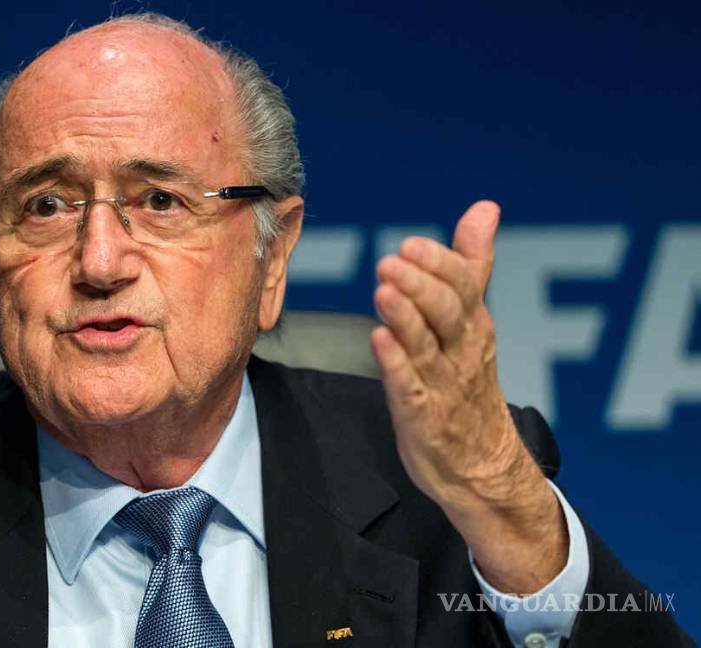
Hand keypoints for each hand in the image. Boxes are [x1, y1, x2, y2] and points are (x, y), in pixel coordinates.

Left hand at [370, 200, 566, 593]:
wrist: (481, 465)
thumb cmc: (469, 384)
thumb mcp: (475, 321)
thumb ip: (473, 265)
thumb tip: (484, 208)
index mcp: (474, 325)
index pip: (464, 286)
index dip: (439, 264)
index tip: (412, 244)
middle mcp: (462, 351)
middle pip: (447, 312)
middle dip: (421, 285)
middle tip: (392, 261)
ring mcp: (443, 385)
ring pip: (426, 346)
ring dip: (405, 318)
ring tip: (384, 291)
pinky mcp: (423, 417)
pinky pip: (409, 387)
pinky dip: (395, 365)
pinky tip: (379, 340)